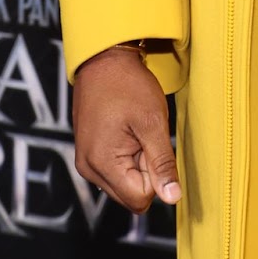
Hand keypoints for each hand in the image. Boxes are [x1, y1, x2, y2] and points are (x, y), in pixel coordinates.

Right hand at [72, 47, 181, 211]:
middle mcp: (88, 169)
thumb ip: (162, 163)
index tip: (151, 144)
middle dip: (144, 170)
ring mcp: (85, 161)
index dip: (155, 175)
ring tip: (134, 131)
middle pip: (130, 194)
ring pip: (123, 183)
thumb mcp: (153, 122)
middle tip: (143, 135)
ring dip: (136, 162)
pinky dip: (126, 155)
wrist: (104, 60)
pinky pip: (114, 170)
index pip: (139, 199)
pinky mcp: (87, 153)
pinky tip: (126, 131)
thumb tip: (172, 197)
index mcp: (101, 164)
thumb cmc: (127, 85)